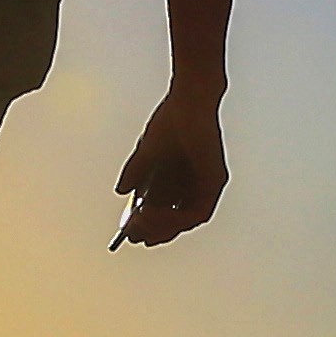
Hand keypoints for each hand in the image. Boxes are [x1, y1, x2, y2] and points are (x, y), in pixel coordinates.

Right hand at [114, 83, 229, 246]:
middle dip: (155, 230)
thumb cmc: (172, 120)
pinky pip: (197, 213)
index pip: (166, 210)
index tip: (131, 233)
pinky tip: (154, 214)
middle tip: (135, 236)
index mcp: (180, 178)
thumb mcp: (147, 151)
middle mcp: (195, 185)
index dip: (150, 224)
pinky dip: (175, 218)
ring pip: (187, 220)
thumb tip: (120, 191)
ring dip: (163, 226)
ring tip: (141, 224)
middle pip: (177, 220)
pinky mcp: (215, 181)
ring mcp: (207, 184)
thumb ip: (136, 172)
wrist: (190, 100)